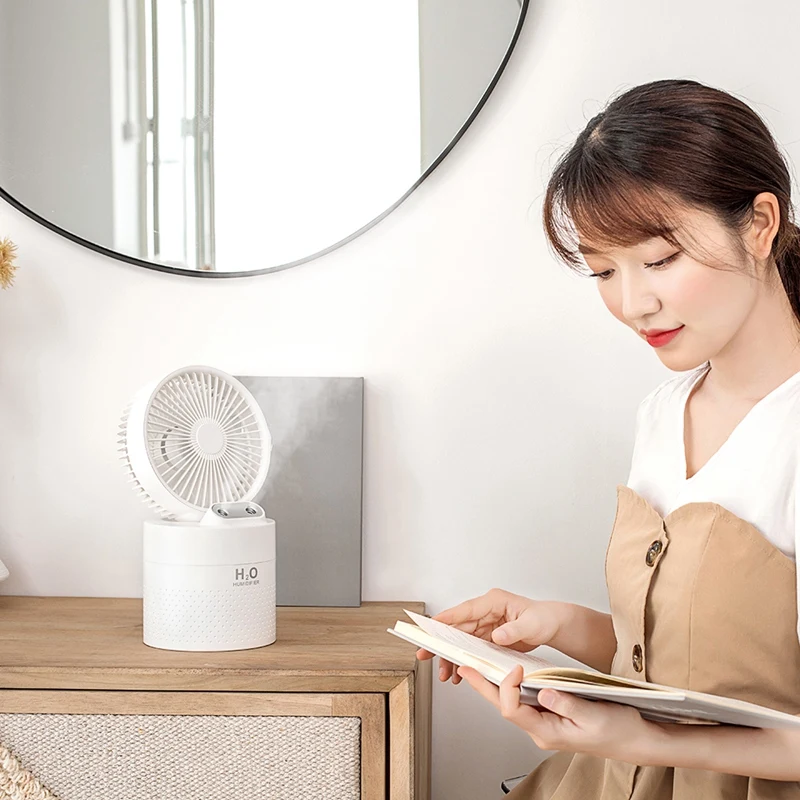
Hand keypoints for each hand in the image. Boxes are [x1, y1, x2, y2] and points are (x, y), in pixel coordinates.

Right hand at [415, 588, 570, 684]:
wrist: (553, 626)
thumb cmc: (544, 618)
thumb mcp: (531, 624)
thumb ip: (513, 630)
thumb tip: (497, 635)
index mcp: (494, 602)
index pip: (465, 610)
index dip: (446, 618)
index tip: (429, 626)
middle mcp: (487, 611)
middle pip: (457, 627)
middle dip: (442, 643)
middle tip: (425, 654)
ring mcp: (487, 624)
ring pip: (461, 641)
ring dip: (451, 656)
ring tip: (444, 674)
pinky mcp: (489, 637)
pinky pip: (471, 650)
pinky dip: (464, 661)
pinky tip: (458, 673)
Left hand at [457, 663, 655, 761]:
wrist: (636, 739)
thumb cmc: (620, 731)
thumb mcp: (595, 715)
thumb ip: (567, 704)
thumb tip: (543, 692)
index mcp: (548, 732)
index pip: (513, 710)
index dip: (508, 687)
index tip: (515, 668)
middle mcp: (542, 729)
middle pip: (504, 707)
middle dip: (484, 686)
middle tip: (466, 668)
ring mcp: (546, 723)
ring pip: (512, 703)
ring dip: (495, 685)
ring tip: (479, 668)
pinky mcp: (552, 715)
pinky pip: (526, 701)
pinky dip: (514, 686)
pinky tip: (509, 675)